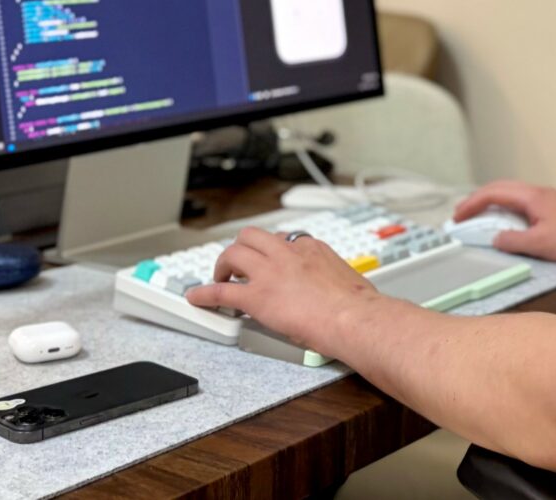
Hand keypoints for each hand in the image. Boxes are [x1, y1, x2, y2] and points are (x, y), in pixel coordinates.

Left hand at [183, 227, 379, 350]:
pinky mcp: (257, 297)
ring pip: (233, 254)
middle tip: (238, 264)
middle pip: (252, 236)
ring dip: (222, 265)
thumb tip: (341, 290)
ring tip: (220, 278)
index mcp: (311, 249)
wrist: (354, 318)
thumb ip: (335, 278)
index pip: (283, 239)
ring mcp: (270, 274)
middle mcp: (287, 254)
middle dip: (241, 248)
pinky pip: (222, 291)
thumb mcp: (349, 278)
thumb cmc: (358, 306)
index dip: (271, 252)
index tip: (269, 261)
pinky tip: (197, 297)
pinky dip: (205, 293)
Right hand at [452, 181, 555, 262]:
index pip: (493, 193)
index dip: (471, 204)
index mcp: (531, 196)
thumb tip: (494, 238)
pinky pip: (521, 201)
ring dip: (491, 203)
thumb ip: (513, 241)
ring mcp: (546, 197)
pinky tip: (505, 220)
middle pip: (500, 188)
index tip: (457, 217)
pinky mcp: (553, 205)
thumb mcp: (541, 244)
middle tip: (461, 215)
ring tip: (478, 217)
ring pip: (511, 193)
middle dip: (477, 200)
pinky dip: (506, 208)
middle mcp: (537, 191)